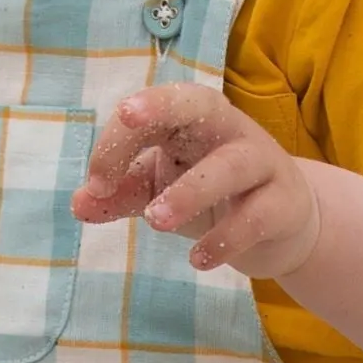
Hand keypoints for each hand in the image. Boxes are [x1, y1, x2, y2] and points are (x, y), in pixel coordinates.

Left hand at [69, 83, 320, 278]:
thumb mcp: (161, 190)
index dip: (118, 139)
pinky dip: (225, 238)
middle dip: (161, 106)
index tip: (94, 183)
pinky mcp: (284, 203)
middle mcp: (228, 129)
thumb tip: (78, 205)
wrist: (284, 223)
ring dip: (191, 190)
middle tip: (127, 116)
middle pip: (198, 103)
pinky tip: (198, 260)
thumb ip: (121, 195)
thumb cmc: (211, 194)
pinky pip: (256, 216)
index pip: (152, 111)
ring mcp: (261, 163)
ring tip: (156, 221)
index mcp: (191, 119)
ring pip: (229, 165)